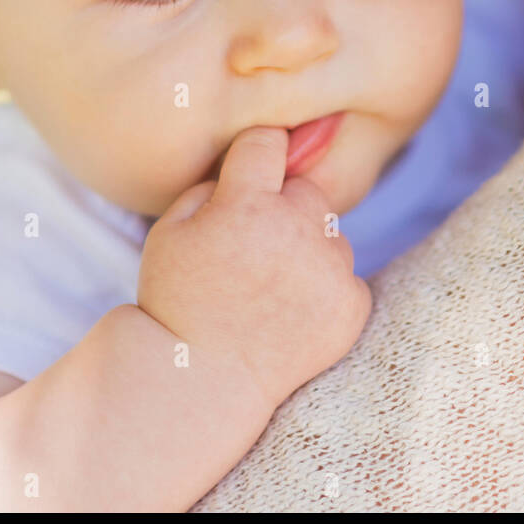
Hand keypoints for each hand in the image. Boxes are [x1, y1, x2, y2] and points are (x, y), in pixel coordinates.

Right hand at [137, 126, 371, 409]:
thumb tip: (260, 154)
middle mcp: (297, 231)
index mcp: (247, 205)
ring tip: (267, 289)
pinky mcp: (352, 306)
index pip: (269, 141)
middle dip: (283, 207)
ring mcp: (330, 271)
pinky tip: (290, 312)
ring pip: (329, 232)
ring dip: (307, 248)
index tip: (249, 176)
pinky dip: (326, 288)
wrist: (203, 382)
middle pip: (305, 188)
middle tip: (250, 251)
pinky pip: (346, 274)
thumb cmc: (178, 299)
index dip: (256, 155)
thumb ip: (215, 180)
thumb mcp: (171, 229)